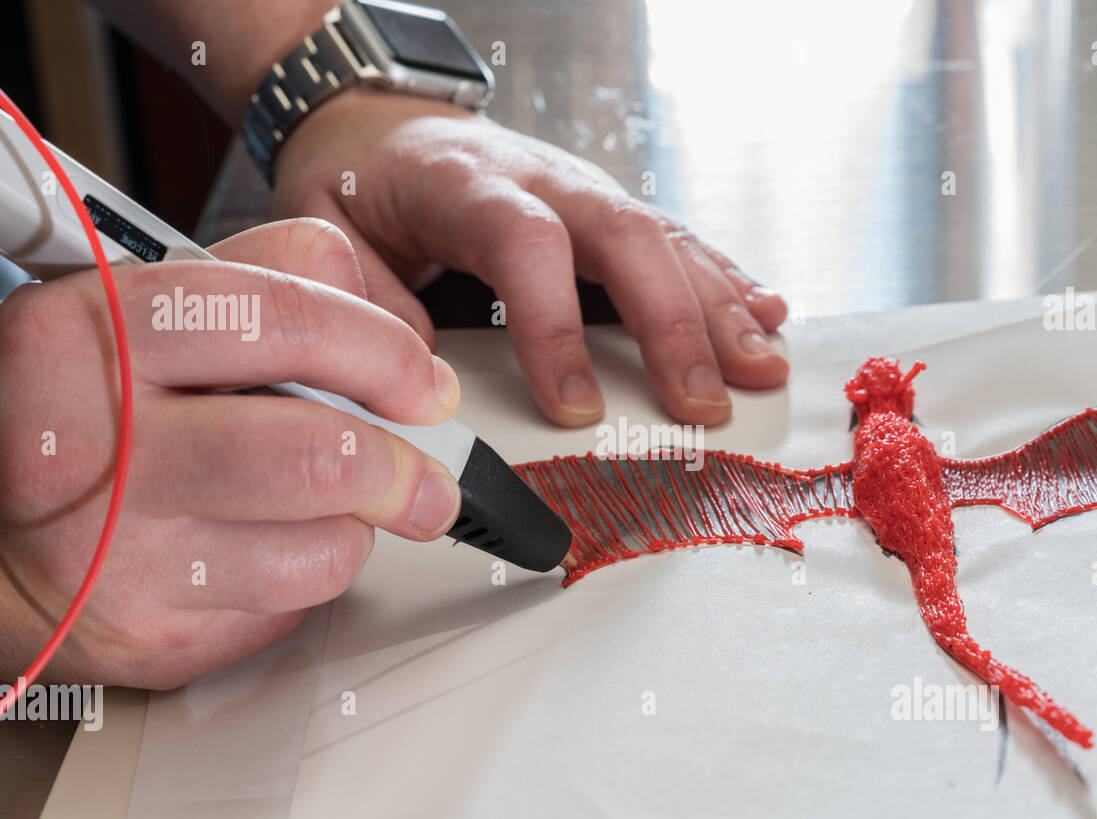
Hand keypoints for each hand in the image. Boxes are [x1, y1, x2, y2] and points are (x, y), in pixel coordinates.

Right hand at [0, 220, 460, 686]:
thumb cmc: (83, 412)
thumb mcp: (144, 309)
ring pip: (322, 547)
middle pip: (320, 456)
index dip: (385, 353)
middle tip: (426, 473)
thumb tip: (387, 320)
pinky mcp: (153, 638)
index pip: (284, 320)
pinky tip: (261, 548)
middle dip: (404, 467)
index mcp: (91, 335)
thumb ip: (267, 280)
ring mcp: (118, 556)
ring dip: (353, 526)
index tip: (424, 384)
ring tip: (315, 505)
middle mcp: (93, 446)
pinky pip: (292, 609)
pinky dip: (305, 576)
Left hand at [270, 88, 789, 426]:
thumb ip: (361, 299)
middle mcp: (544, 178)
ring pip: (666, 241)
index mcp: (467, 184)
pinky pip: (678, 242)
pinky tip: (766, 314)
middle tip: (702, 404)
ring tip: (761, 367)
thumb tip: (416, 378)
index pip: (528, 245)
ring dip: (720, 307)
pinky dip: (725, 281)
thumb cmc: (360, 185)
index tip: (576, 409)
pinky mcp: (610, 211)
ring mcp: (587, 190)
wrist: (382, 124)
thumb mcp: (323, 232)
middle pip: (626, 237)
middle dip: (674, 325)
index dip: (556, 326)